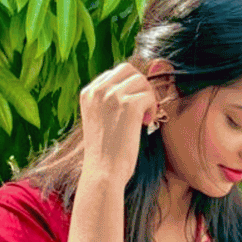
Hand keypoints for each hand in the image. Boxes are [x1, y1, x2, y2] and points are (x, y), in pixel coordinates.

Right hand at [77, 62, 159, 188]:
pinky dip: (153, 108)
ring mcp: (112, 96)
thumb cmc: (105, 154)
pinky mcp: (129, 105)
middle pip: (127, 69)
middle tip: (142, 108)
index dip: (128, 88)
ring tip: (144, 119)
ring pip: (141, 80)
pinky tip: (146, 124)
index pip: (114, 73)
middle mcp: (98, 90)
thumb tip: (134, 92)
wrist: (103, 173)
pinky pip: (149, 95)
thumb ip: (109, 104)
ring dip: (148, 98)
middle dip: (140, 86)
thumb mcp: (99, 121)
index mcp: (88, 93)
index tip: (131, 110)